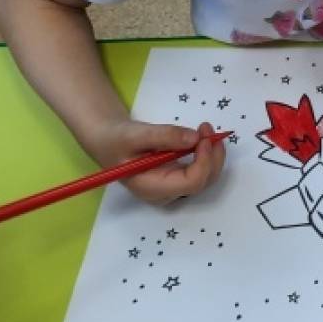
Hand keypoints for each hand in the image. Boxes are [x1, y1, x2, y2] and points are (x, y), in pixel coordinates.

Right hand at [86, 119, 225, 204]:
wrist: (110, 141)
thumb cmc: (117, 140)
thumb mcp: (136, 134)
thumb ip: (165, 136)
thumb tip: (195, 138)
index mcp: (152, 188)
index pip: (191, 183)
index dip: (204, 161)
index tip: (203, 138)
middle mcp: (166, 193)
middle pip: (203, 182)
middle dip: (212, 155)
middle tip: (206, 127)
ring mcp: (173, 188)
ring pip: (206, 177)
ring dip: (212, 153)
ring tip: (204, 129)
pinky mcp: (178, 179)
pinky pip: (200, 171)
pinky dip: (206, 154)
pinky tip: (201, 137)